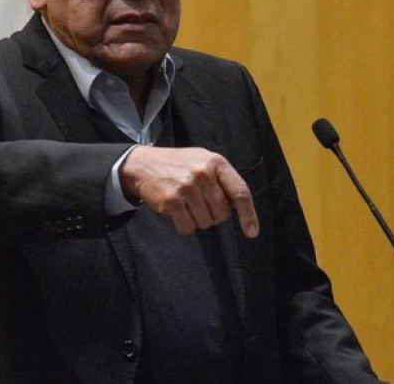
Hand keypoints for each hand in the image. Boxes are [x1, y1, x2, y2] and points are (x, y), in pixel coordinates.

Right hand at [119, 146, 258, 238]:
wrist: (142, 164)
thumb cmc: (178, 165)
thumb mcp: (203, 161)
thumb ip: (222, 179)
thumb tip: (240, 208)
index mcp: (215, 162)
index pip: (240, 192)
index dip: (248, 215)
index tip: (251, 232)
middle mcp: (202, 173)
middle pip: (222, 213)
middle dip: (214, 215)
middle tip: (200, 205)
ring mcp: (186, 188)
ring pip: (206, 222)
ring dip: (198, 220)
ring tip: (186, 205)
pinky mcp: (170, 201)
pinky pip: (188, 227)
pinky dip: (184, 226)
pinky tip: (176, 213)